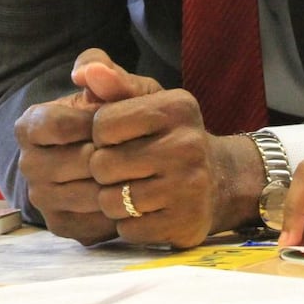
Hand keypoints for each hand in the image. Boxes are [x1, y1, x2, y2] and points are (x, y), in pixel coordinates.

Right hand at [14, 49, 162, 245]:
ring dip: (118, 183)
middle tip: (140, 149)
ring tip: (142, 170)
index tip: (121, 120)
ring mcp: (41, 199)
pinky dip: (119, 210)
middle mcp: (27, 164)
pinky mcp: (61, 226)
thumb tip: (88, 71)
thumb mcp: (122, 90)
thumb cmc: (122, 115)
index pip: (57, 125)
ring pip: (87, 195)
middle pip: (75, 162)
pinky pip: (93, 222)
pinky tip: (136, 194)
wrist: (128, 154)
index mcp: (29, 126)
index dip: (93, 122)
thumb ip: (110, 75)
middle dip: (111, 155)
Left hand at [71, 50, 207, 247]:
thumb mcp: (148, 99)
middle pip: (102, 165)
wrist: (220, 180)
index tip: (118, 138)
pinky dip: (129, 224)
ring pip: (112, 202)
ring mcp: (190, 187)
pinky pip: (127, 230)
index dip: (101, 135)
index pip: (101, 124)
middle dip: (104, 169)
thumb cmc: (170, 134)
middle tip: (124, 167)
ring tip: (133, 189)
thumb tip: (84, 72)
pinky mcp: (186, 223)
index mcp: (177, 106)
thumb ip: (112, 81)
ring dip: (113, 200)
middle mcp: (188, 145)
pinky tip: (147, 210)